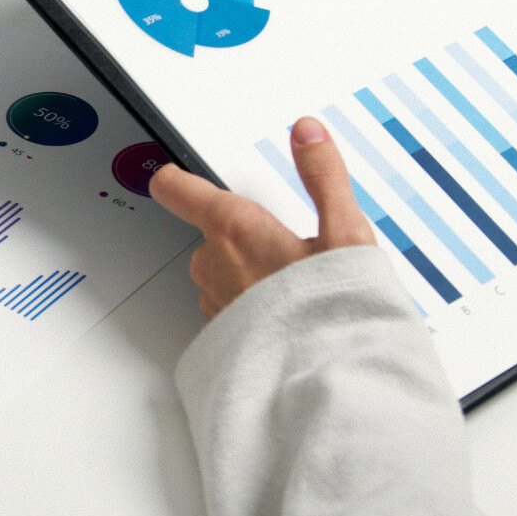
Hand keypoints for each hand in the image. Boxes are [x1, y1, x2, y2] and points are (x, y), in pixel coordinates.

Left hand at [151, 117, 375, 317]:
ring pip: (219, 272)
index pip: (179, 189)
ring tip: (293, 287)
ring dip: (247, 273)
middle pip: (211, 232)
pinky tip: (284, 317)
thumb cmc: (335, 313)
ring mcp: (213, 303)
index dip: (174, 177)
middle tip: (288, 248)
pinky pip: (228, 308)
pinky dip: (250, 307)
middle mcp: (213, 264)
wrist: (330, 382)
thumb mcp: (345, 234)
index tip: (171, 172)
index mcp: (236, 228)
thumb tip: (307, 133)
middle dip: (243, 235)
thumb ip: (323, 176)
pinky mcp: (220, 337)